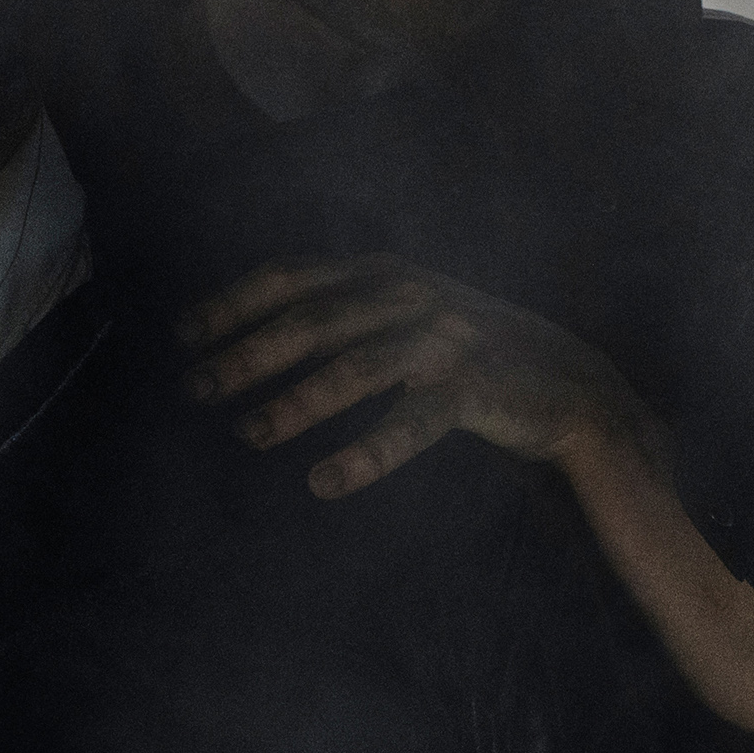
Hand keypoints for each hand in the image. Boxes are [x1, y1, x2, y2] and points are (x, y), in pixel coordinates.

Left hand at [180, 254, 650, 497]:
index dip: (232, 303)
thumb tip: (259, 336)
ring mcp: (442, 337)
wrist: (570, 379)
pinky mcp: (473, 387)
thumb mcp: (404, 311)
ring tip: (249, 433)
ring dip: (295, 402)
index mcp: (384, 271)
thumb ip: (344, 312)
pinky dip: (364, 453)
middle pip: (309, 320)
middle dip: (246, 355)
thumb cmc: (467, 349)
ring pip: (354, 366)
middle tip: (197, 389)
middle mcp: (408, 294)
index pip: (291, 278)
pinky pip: (409, 423)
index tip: (184, 334)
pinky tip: (324, 481)